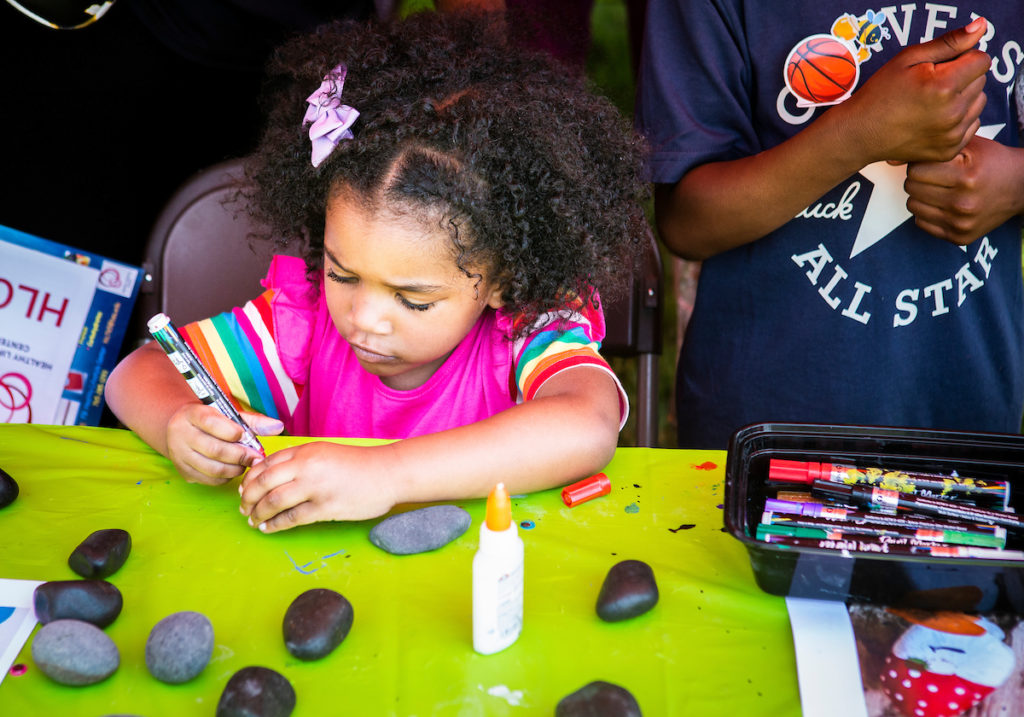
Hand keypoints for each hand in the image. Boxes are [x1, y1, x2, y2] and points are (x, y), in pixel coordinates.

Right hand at [165, 405, 280, 484]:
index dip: (231, 431)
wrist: (182, 430)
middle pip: (214, 449)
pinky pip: (209, 480)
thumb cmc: (212, 421)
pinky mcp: (183, 472)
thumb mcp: (229, 415)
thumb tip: (278, 427)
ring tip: (246, 463)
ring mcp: (179, 455)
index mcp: (191, 414)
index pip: (211, 423)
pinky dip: (226, 477)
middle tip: (256, 457)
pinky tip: (234, 469)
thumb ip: (253, 421)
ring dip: (235, 468)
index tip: (245, 436)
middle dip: (240, 455)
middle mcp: (180, 434)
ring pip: (212, 468)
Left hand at [239, 442, 399, 532]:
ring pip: (273, 502)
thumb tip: (273, 475)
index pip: (266, 464)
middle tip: (244, 507)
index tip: (244, 488)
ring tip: (253, 520)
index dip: (250, 478)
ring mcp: (315, 487)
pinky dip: (275, 525)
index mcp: (305, 451)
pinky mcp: (325, 507)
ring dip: (258, 513)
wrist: (388, 473)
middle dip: (248, 498)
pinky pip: (292, 518)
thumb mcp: (326, 453)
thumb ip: (301, 461)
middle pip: (263, 483)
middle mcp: (307, 467)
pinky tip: (269, 528)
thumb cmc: (360, 464)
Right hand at [845, 17, 989, 164]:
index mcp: (943, 86)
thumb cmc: (879, 94)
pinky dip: (958, 120)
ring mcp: (952, 134)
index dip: (962, 58)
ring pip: (978, 103)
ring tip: (933, 102)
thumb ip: (949, 42)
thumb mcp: (908, 59)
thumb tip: (980, 27)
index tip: (941, 66)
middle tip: (931, 86)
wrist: (859, 133)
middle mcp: (952, 113)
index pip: (981, 60)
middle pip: (981, 81)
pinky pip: (971, 125)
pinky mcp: (949, 150)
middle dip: (962, 78)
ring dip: (963, 98)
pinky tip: (934, 119)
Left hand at [905, 136, 1023, 244]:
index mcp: (966, 177)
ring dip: (920, 195)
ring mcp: (961, 223)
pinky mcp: (959, 237)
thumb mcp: (968, 146)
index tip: (933, 163)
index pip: (915, 170)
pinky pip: (921, 223)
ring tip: (938, 188)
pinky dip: (927, 212)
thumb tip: (891, 158)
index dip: (921, 163)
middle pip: (911, 188)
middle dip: (919, 178)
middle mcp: (963, 203)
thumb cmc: (990, 161)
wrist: (1021, 187)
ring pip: (913, 206)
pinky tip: (943, 203)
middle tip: (935, 175)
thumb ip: (934, 148)